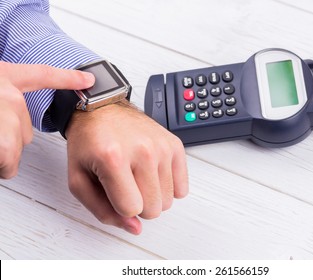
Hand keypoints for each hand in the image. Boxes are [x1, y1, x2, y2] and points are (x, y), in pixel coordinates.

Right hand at [0, 61, 94, 178]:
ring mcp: (4, 112)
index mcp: (3, 76)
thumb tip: (13, 119)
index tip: (90, 80)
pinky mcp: (4, 139)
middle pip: (26, 130)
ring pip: (16, 146)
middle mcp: (6, 93)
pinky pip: (8, 160)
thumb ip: (5, 102)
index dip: (68, 78)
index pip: (42, 75)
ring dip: (2, 156)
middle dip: (9, 142)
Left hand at [65, 102, 188, 234]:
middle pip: (153, 209)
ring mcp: (162, 147)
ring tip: (137, 175)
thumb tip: (134, 227)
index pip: (131, 209)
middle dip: (138, 204)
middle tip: (126, 184)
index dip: (120, 207)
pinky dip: (168, 187)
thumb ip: (102, 210)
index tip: (113, 191)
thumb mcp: (79, 179)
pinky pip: (182, 188)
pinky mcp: (175, 145)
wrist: (103, 109)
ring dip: (152, 195)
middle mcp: (143, 151)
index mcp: (113, 159)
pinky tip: (153, 173)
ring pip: (168, 201)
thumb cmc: (89, 142)